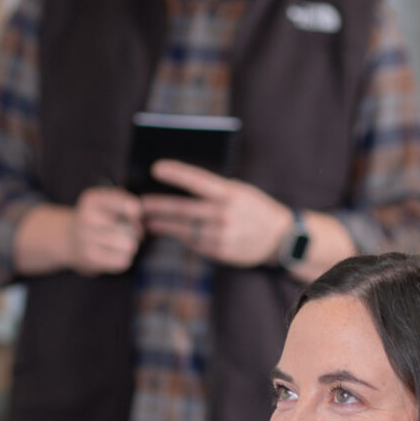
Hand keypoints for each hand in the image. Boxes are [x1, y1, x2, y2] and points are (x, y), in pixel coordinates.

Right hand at [67, 186, 143, 273]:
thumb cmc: (98, 219)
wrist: (69, 239)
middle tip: (125, 233)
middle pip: (132, 230)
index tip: (132, 216)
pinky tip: (113, 254)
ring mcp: (86, 239)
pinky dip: (123, 259)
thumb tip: (147, 216)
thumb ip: (134, 204)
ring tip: (119, 244)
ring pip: (129, 246)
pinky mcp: (90, 259)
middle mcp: (87, 217)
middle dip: (134, 233)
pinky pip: (122, 261)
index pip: (132, 206)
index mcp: (94, 199)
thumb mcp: (110, 203)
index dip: (138, 214)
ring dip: (130, 247)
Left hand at [142, 161, 294, 267]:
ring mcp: (222, 236)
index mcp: (230, 194)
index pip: (198, 180)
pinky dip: (179, 237)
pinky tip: (168, 232)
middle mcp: (225, 215)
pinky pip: (194, 243)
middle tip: (140, 204)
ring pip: (184, 230)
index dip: (176, 173)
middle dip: (159, 206)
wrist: (279, 238)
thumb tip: (180, 184)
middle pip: (184, 209)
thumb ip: (214, 189)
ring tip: (148, 221)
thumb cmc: (254, 207)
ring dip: (163, 225)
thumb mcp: (240, 191)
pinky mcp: (220, 252)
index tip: (155, 168)